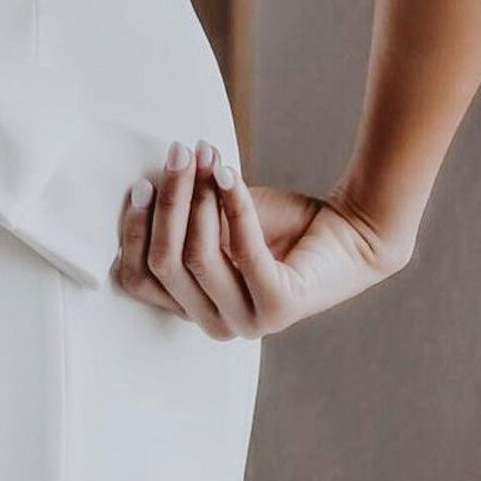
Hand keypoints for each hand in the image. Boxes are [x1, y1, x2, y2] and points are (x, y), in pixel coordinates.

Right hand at [112, 138, 409, 337]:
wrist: (348, 232)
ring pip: (197, 256)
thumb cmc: (276, 224)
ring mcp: (248, 322)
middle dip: (167, 202)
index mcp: (192, 307)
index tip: (142, 183)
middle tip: (178, 155)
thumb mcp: (216, 218)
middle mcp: (216, 324)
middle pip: (165, 263)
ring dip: (198, 197)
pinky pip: (243, 249)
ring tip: (207, 157)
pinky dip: (233, 205)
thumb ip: (184, 213)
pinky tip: (229, 171)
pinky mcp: (279, 307)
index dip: (132, 230)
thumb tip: (148, 180)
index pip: (137, 279)